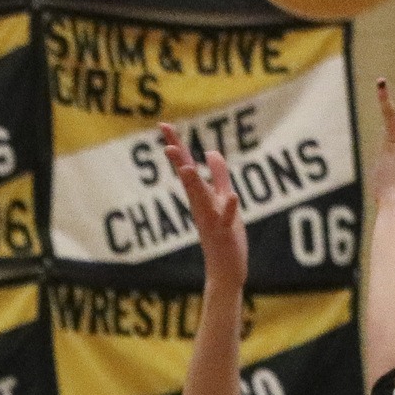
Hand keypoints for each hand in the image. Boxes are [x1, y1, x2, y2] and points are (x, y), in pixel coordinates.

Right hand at [161, 124, 247, 288]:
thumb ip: (218, 175)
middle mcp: (201, 205)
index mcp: (200, 195)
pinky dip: (228, 208)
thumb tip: (212, 151)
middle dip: (179, 161)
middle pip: (188, 178)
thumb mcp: (222, 199)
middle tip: (167, 144)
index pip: (186, 165)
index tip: (163, 125)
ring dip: (194, 184)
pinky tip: (231, 196)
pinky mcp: (224, 233)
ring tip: (187, 168)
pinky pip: (226, 219)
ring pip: (200, 199)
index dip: (177, 144)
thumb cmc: (224, 235)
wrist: (225, 270)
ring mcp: (211, 219)